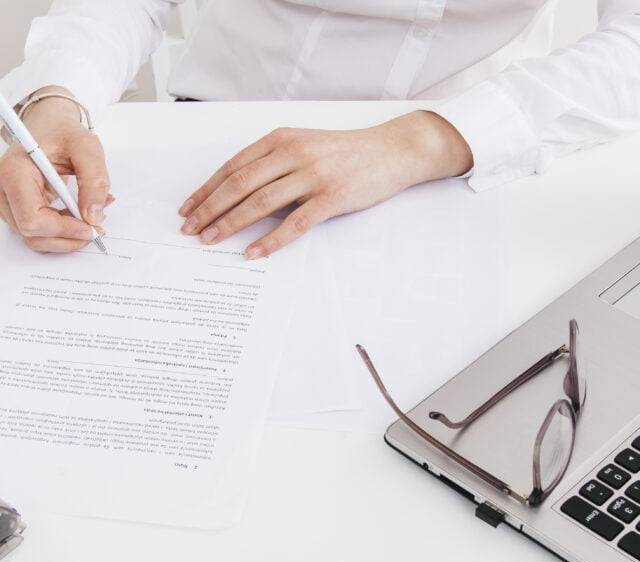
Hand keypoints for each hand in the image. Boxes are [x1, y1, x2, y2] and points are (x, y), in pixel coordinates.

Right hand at [0, 86, 112, 252]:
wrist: (49, 127)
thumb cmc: (63, 134)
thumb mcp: (87, 148)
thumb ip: (94, 180)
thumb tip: (93, 216)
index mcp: (15, 171)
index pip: (32, 218)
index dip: (63, 229)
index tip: (89, 227)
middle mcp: (4, 189)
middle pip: (32, 234)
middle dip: (68, 238)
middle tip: (96, 229)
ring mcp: (8, 202)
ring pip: (35, 239)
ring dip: (66, 238)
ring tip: (90, 219)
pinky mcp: (17, 210)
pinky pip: (39, 234)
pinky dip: (61, 233)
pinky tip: (78, 217)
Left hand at [179, 110, 472, 257]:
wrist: (392, 150)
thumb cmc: (347, 152)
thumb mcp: (305, 145)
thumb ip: (275, 163)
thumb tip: (241, 193)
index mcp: (281, 139)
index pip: (233, 167)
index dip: (206, 189)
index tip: (188, 208)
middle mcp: (292, 153)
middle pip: (239, 184)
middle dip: (209, 208)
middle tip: (189, 228)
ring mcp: (312, 175)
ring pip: (260, 203)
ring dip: (230, 223)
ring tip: (210, 240)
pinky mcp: (331, 197)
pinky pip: (294, 223)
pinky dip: (270, 239)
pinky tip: (253, 252)